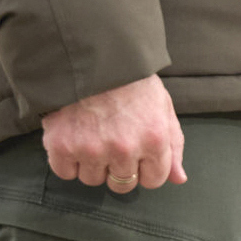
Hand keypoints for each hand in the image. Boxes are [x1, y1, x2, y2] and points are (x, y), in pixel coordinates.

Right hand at [40, 74, 184, 192]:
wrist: (91, 55)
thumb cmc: (131, 81)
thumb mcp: (162, 106)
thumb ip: (173, 145)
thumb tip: (179, 179)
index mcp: (154, 139)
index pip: (154, 180)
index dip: (145, 168)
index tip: (137, 153)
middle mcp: (124, 149)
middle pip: (122, 185)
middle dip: (119, 169)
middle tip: (112, 142)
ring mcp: (91, 149)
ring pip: (93, 180)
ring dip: (92, 163)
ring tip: (92, 134)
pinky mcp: (62, 147)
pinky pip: (65, 173)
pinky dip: (67, 160)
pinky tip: (73, 137)